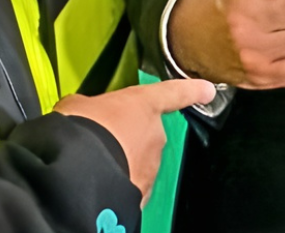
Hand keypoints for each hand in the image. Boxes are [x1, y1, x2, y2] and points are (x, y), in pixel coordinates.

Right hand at [54, 78, 215, 201]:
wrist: (77, 172)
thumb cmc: (80, 131)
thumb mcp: (77, 106)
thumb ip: (89, 107)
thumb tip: (82, 112)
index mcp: (143, 105)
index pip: (173, 93)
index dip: (191, 91)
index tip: (208, 91)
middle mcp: (154, 135)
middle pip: (147, 134)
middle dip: (128, 138)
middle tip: (99, 141)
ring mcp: (151, 166)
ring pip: (139, 162)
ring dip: (122, 163)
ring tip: (93, 165)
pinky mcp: (142, 194)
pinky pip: (132, 186)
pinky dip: (119, 185)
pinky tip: (98, 183)